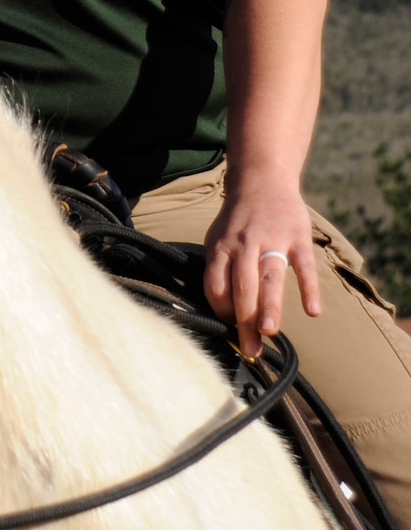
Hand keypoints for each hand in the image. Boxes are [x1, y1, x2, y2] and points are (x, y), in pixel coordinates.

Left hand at [204, 175, 321, 360]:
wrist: (262, 181)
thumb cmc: (237, 221)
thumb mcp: (218, 239)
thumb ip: (220, 270)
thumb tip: (221, 311)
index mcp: (220, 248)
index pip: (215, 285)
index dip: (221, 310)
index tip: (230, 331)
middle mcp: (243, 245)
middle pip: (242, 287)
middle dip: (244, 319)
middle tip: (250, 348)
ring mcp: (272, 240)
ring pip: (269, 278)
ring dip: (269, 307)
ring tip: (270, 333)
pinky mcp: (298, 237)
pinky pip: (303, 266)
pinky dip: (308, 288)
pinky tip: (312, 311)